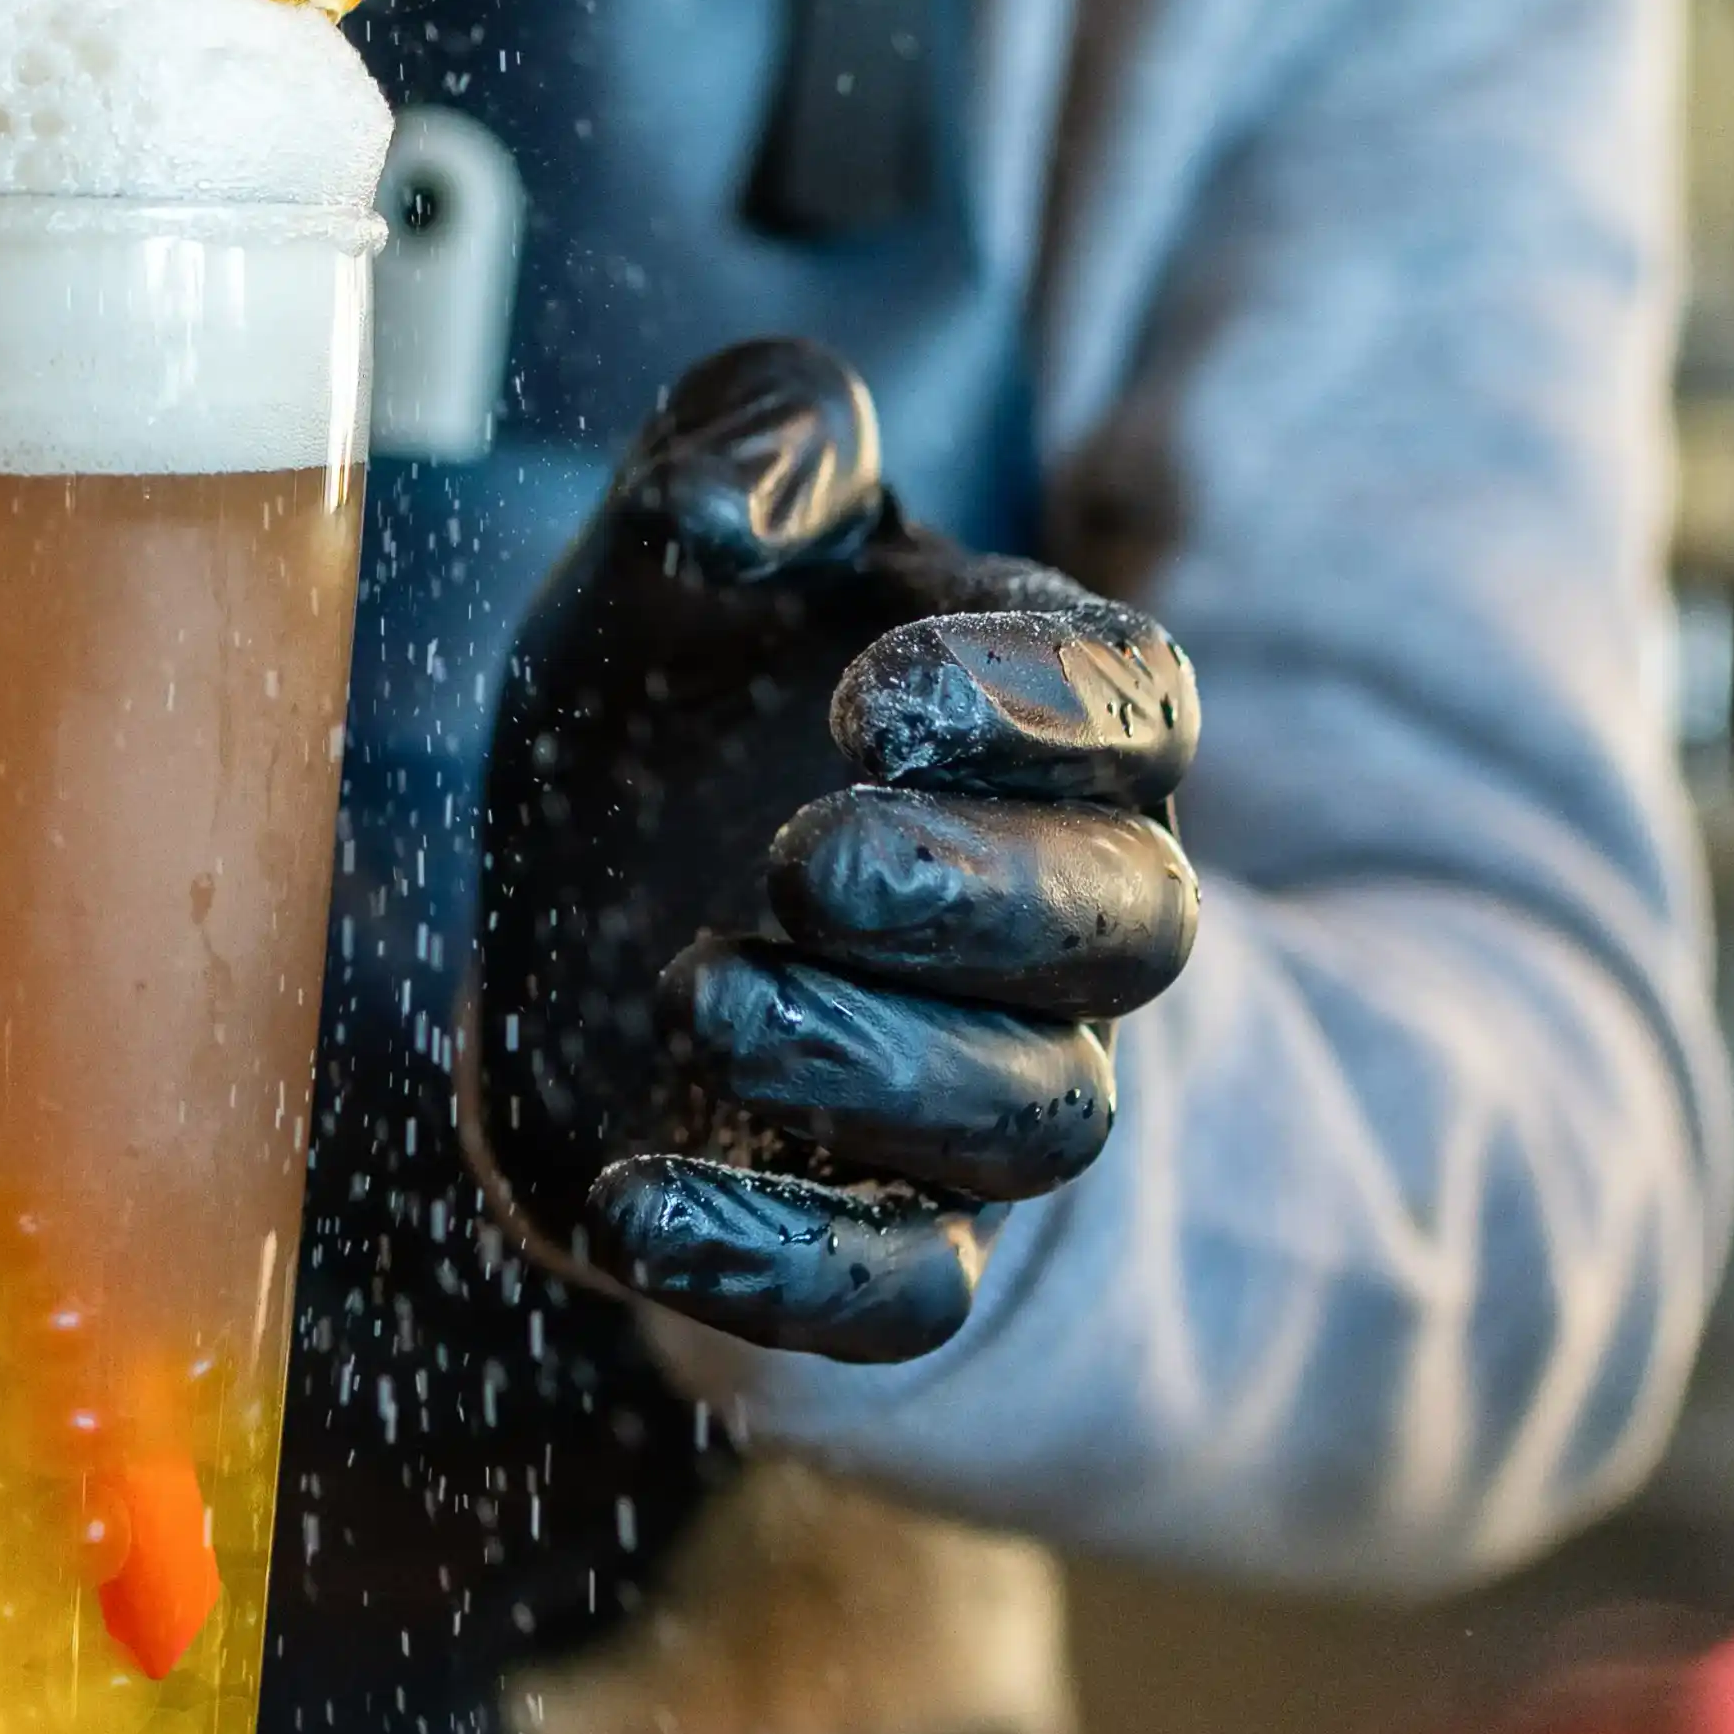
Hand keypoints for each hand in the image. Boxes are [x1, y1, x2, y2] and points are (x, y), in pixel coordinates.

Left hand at [471, 336, 1198, 1364]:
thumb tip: (756, 481)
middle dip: (985, 898)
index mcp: (1039, 720)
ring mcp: (976, 1091)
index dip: (1044, 710)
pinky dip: (785, 1262)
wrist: (589, 910)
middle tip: (807, 855)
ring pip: (1040, 1117)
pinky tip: (641, 1201)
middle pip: (1135, 928)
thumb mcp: (679, 534)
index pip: (1144, 713)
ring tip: (707, 992)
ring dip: (881, 1065)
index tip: (876, 695)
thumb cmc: (676, 692)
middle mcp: (1051, 918)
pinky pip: (903, 1294)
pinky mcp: (875, 1236)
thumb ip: (745, 439)